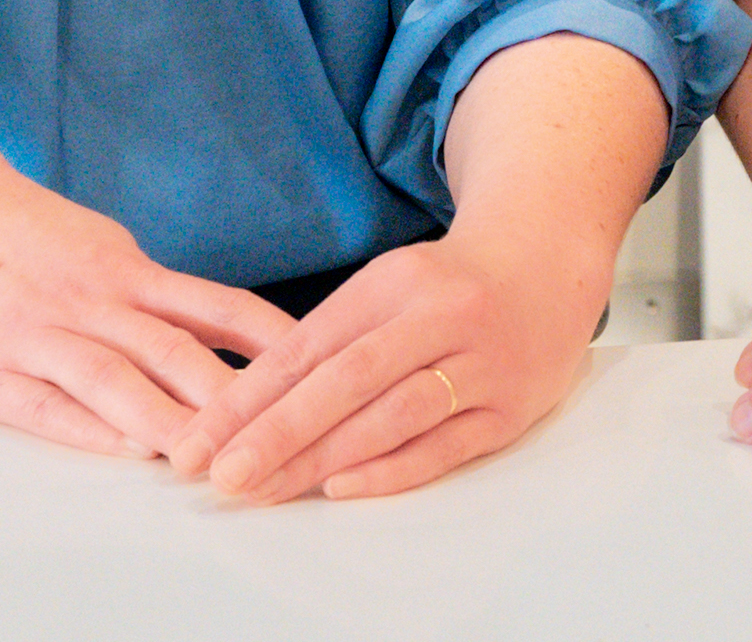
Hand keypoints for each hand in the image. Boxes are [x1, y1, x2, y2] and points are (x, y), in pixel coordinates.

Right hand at [0, 185, 297, 459]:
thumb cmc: (21, 236)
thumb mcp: (99, 247)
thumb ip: (155, 293)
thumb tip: (230, 332)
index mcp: (125, 270)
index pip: (215, 308)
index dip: (268, 344)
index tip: (319, 374)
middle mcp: (89, 299)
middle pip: (175, 352)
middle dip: (230, 402)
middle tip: (279, 438)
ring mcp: (36, 334)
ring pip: (116, 381)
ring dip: (169, 425)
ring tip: (214, 462)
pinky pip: (47, 406)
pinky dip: (91, 431)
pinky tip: (128, 452)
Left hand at [168, 215, 612, 502]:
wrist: (550, 262)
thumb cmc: (450, 284)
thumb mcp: (388, 287)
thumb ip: (330, 339)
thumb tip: (247, 407)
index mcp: (395, 282)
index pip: (310, 345)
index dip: (250, 396)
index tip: (201, 440)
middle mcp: (438, 316)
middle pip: (347, 379)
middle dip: (278, 431)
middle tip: (224, 474)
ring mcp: (481, 362)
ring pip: (394, 413)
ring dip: (325, 457)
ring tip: (268, 489)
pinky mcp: (512, 406)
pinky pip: (447, 444)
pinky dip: (393, 469)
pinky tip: (344, 488)